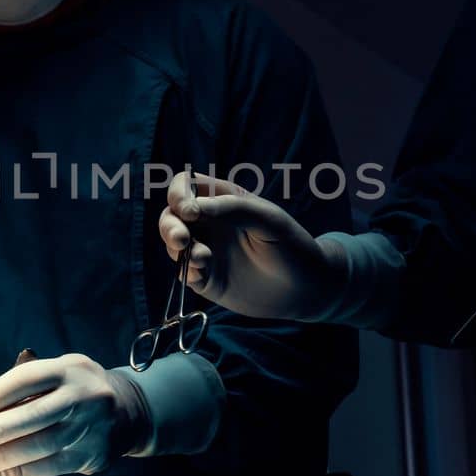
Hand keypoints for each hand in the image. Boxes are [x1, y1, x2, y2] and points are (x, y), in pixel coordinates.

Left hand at [0, 354, 147, 475]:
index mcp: (69, 369)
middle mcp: (83, 396)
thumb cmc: (76, 389)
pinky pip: (48, 469)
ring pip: (38, 447)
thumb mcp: (60, 373)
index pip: (25, 380)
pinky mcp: (92, 455)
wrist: (128, 411)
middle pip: (31, 417)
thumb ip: (27, 388)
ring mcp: (90, 428)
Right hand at [158, 172, 337, 319]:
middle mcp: (209, 223)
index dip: (179, 194)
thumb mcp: (269, 220)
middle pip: (171, 215)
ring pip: (173, 243)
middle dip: (169, 226)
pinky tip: (203, 275)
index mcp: (223, 200)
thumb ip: (233, 208)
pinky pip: (183, 272)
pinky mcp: (206, 279)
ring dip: (178, 249)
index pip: (186, 185)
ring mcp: (206, 250)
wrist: (306, 290)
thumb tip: (193, 208)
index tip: (190, 211)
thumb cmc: (292, 246)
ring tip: (203, 260)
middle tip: (182, 240)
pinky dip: (186, 272)